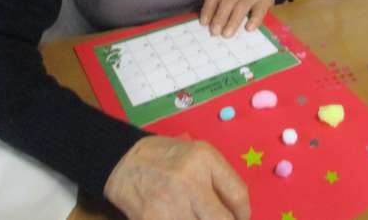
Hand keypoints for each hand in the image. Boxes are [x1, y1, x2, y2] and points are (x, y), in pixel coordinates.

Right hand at [104, 136, 249, 219]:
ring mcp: (170, 203)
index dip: (243, 214)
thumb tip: (239, 211)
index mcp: (205, 158)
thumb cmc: (167, 157)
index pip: (238, 195)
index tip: (240, 218)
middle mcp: (190, 180)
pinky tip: (184, 218)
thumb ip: (220, 178)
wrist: (124, 163)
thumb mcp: (198, 154)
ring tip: (198, 216)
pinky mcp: (153, 219)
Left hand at [200, 0, 274, 37]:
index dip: (208, 9)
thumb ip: (220, 5)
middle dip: (219, 18)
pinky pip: (259, 10)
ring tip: (227, 34)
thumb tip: (208, 24)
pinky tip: (249, 28)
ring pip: (242, 6)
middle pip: (227, 1)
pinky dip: (254, 20)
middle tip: (215, 32)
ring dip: (233, 22)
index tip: (204, 23)